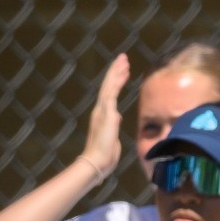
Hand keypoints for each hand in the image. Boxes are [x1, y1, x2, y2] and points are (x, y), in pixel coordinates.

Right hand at [79, 53, 127, 177]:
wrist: (96, 162)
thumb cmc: (104, 156)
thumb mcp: (111, 137)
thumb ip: (113, 125)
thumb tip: (117, 117)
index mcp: (102, 116)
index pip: (110, 94)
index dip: (116, 81)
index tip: (122, 70)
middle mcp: (101, 110)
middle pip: (108, 86)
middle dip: (115, 72)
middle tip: (122, 58)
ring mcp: (103, 111)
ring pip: (109, 86)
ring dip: (116, 72)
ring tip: (123, 60)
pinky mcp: (107, 113)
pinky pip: (111, 93)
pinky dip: (116, 82)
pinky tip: (122, 72)